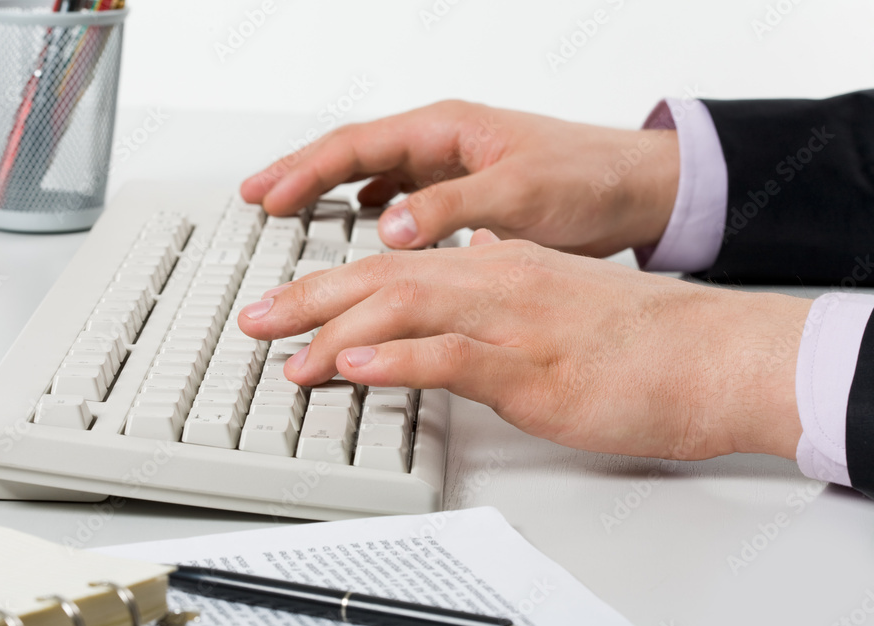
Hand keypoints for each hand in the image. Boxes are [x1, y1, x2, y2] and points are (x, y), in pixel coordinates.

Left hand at [238, 232, 809, 460]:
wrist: (714, 355)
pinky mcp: (533, 368)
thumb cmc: (640, 338)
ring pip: (405, 308)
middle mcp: (497, 282)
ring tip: (288, 355)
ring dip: (337, 332)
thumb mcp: (557, 301)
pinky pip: (453, 355)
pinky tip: (358, 366)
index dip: (332, 284)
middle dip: (309, 299)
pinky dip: (398, 358)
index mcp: (499, 266)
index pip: (396, 267)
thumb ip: (503, 296)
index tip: (289, 304)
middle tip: (257, 321)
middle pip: (381, 278)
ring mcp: (513, 322)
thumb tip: (461, 295)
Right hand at [240, 100, 679, 257]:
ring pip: (373, 173)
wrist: (638, 189)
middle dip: (299, 173)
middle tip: (254, 197)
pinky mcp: (467, 190)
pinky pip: (402, 192)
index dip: (305, 171)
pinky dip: (372, 206)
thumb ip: (451, 208)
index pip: (357, 146)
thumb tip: (384, 227)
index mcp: (447, 130)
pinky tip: (361, 222)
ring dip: (329, 190)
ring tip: (289, 208)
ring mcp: (452, 165)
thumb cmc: (589, 180)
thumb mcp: (520, 195)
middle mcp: (443, 142)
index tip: (267, 198)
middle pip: (353, 153)